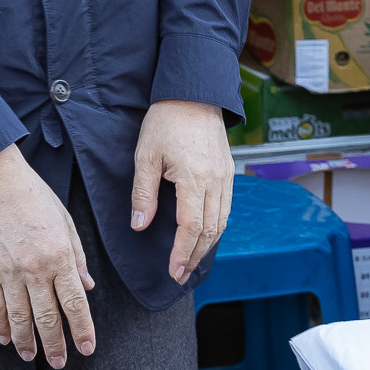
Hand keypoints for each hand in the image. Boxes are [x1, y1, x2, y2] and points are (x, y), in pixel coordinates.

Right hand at [0, 146, 95, 366]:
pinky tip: (5, 338)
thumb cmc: (34, 196)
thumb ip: (77, 257)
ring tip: (31, 356)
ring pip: (20, 317)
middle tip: (60, 363)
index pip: (75, 302)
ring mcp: (8, 270)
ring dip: (27, 341)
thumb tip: (88, 287)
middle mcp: (35, 268)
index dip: (82, 329)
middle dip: (55, 345)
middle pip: (48, 317)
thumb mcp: (65, 221)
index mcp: (60, 255)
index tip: (86, 348)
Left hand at [130, 101, 231, 282]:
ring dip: (207, 246)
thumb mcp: (146, 155)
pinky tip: (204, 236)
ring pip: (221, 222)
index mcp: (194, 178)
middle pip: (210, 231)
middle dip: (195, 257)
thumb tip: (140, 225)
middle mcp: (215, 181)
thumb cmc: (166, 121)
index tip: (173, 271)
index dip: (182, 253)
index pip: (191, 227)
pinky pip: (226, 208)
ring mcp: (225, 177)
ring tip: (191, 261)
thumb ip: (143, 193)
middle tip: (181, 275)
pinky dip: (216, 228)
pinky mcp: (228, 172)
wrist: (193, 93)